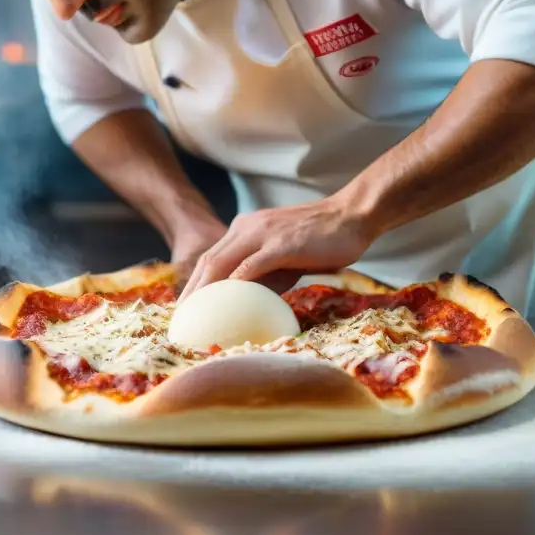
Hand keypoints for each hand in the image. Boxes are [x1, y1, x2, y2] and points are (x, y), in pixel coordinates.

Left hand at [178, 196, 371, 300]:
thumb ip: (266, 274)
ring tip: (196, 316)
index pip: (211, 257)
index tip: (187, 306)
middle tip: (181, 318)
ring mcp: (262, 233)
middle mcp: (247, 226)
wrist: (352, 216)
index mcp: (246, 227)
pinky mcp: (280, 243)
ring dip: (204, 291)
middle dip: (190, 290)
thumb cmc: (323, 240)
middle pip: (208, 260)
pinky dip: (235, 285)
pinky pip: (251, 267)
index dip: (195, 282)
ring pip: (222, 262)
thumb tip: (250, 302)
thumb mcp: (286, 257)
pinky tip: (225, 304)